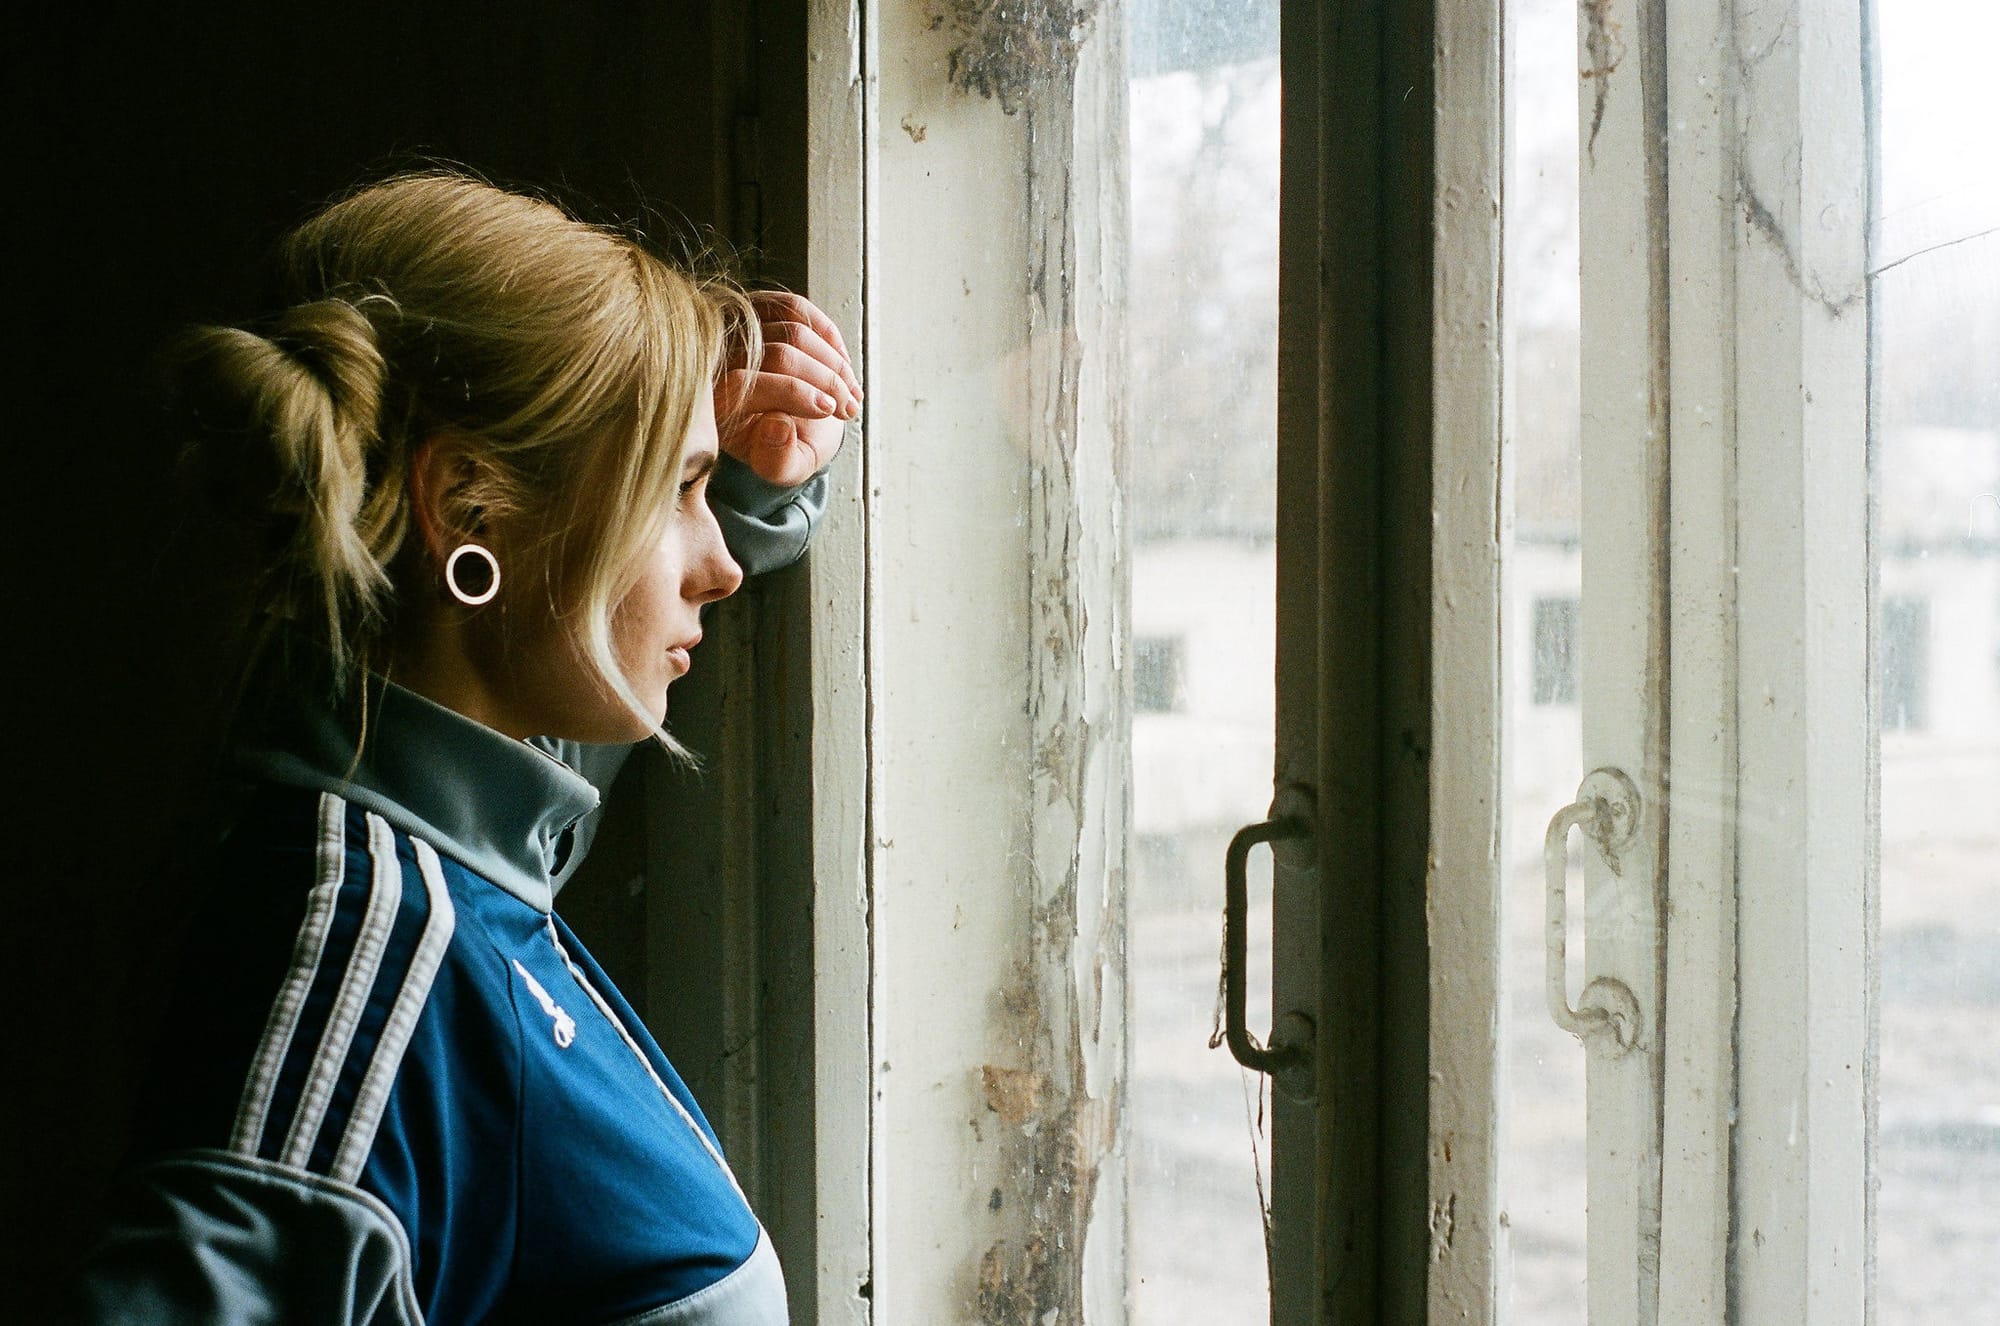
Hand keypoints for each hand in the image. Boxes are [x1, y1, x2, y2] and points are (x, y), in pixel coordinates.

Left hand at [716, 291, 860, 487]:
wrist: (793, 424)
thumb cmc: (784, 447)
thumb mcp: (782, 468)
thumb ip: (777, 461)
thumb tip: (776, 425)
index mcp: (712, 401)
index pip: (746, 383)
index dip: (794, 394)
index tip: (830, 410)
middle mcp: (717, 359)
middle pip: (776, 353)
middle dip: (823, 379)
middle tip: (848, 406)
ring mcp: (736, 328)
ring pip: (794, 330)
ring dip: (833, 362)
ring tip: (850, 391)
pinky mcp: (758, 308)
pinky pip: (797, 308)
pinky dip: (828, 334)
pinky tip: (841, 362)